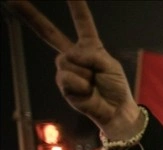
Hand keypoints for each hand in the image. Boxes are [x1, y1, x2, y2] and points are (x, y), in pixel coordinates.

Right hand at [7, 1, 142, 140]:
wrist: (115, 110)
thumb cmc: (115, 88)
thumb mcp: (110, 65)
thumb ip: (92, 56)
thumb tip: (69, 56)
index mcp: (90, 47)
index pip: (82, 23)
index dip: (77, 7)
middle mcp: (74, 55)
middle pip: (49, 33)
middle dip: (31, 15)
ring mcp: (66, 69)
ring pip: (67, 61)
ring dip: (84, 74)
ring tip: (93, 83)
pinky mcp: (63, 84)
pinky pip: (67, 78)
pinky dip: (80, 85)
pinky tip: (87, 91)